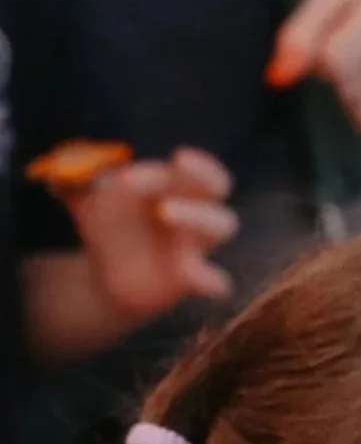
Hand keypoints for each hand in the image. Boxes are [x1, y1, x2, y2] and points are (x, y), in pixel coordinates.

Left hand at [71, 149, 237, 323]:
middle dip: (204, 171)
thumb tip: (54, 178)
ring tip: (166, 212)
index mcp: (171, 186)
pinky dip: (215, 280)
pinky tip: (205, 282)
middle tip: (179, 161)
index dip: (155, 170)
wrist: (106, 273)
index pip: (179, 169)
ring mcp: (194, 243)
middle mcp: (192, 210)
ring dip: (200, 215)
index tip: (124, 177)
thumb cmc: (108, 227)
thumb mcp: (86, 203)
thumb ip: (72, 186)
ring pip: (223, 224)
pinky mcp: (190, 277)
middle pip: (218, 185)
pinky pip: (215, 279)